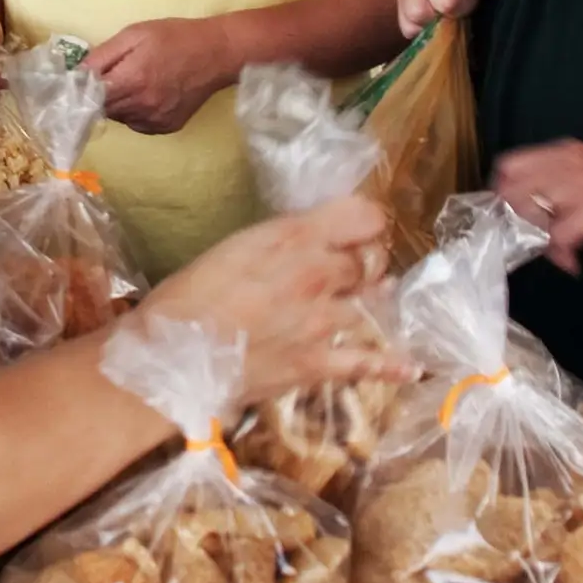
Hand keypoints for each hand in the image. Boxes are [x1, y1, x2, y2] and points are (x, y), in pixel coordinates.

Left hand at [87, 18, 231, 135]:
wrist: (216, 53)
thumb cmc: (174, 37)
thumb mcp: (134, 34)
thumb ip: (103, 55)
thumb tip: (76, 72)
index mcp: (131, 80)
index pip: (89, 97)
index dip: (82, 88)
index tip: (81, 79)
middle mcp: (142, 106)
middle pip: (103, 109)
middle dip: (101, 94)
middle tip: (114, 74)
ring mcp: (155, 120)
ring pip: (120, 117)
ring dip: (118, 103)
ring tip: (135, 81)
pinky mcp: (166, 127)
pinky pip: (137, 123)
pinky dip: (135, 111)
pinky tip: (148, 92)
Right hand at [142, 196, 406, 405]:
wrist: (172, 357)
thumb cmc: (186, 296)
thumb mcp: (232, 247)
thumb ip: (278, 241)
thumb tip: (306, 242)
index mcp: (293, 237)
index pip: (363, 216)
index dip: (367, 220)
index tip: (360, 227)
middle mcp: (319, 273)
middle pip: (370, 259)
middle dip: (366, 260)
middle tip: (355, 266)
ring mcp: (324, 321)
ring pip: (374, 302)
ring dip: (376, 299)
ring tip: (376, 297)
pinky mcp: (319, 363)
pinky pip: (368, 363)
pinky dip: (392, 365)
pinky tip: (409, 366)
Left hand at [491, 140, 582, 275]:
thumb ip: (564, 190)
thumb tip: (531, 213)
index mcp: (567, 153)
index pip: (510, 165)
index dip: (503, 194)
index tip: (511, 219)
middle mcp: (569, 163)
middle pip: (510, 189)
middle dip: (514, 220)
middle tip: (532, 240)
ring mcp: (582, 185)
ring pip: (529, 212)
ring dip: (537, 239)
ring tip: (559, 252)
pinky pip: (556, 237)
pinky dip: (561, 256)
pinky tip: (575, 263)